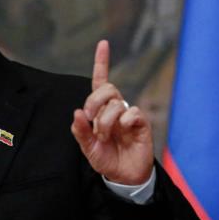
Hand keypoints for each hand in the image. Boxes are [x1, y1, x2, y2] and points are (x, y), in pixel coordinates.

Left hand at [71, 40, 153, 184]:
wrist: (123, 176)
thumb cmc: (106, 159)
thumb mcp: (87, 147)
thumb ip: (80, 131)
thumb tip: (77, 112)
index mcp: (101, 110)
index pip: (100, 81)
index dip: (102, 62)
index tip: (103, 43)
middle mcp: (115, 108)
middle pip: (106, 89)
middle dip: (94, 102)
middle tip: (91, 120)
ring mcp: (128, 115)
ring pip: (116, 102)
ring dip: (105, 121)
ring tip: (105, 137)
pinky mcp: (141, 123)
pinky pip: (132, 113)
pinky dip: (124, 122)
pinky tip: (124, 132)